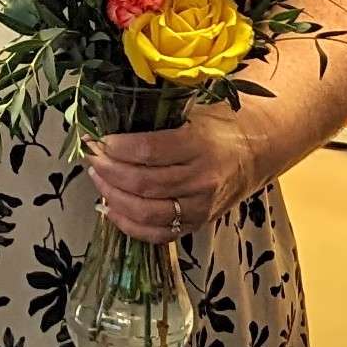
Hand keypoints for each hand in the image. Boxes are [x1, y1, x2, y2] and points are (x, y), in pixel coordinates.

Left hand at [87, 102, 258, 240]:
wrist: (254, 154)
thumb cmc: (216, 128)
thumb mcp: (192, 113)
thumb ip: (157, 119)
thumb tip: (108, 120)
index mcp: (199, 145)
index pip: (149, 151)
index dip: (117, 148)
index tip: (98, 139)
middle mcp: (201, 180)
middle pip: (143, 184)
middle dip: (108, 171)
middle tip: (92, 157)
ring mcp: (199, 207)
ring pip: (146, 212)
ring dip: (113, 196)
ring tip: (97, 178)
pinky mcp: (195, 225)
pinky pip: (156, 234)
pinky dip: (127, 224)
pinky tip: (109, 207)